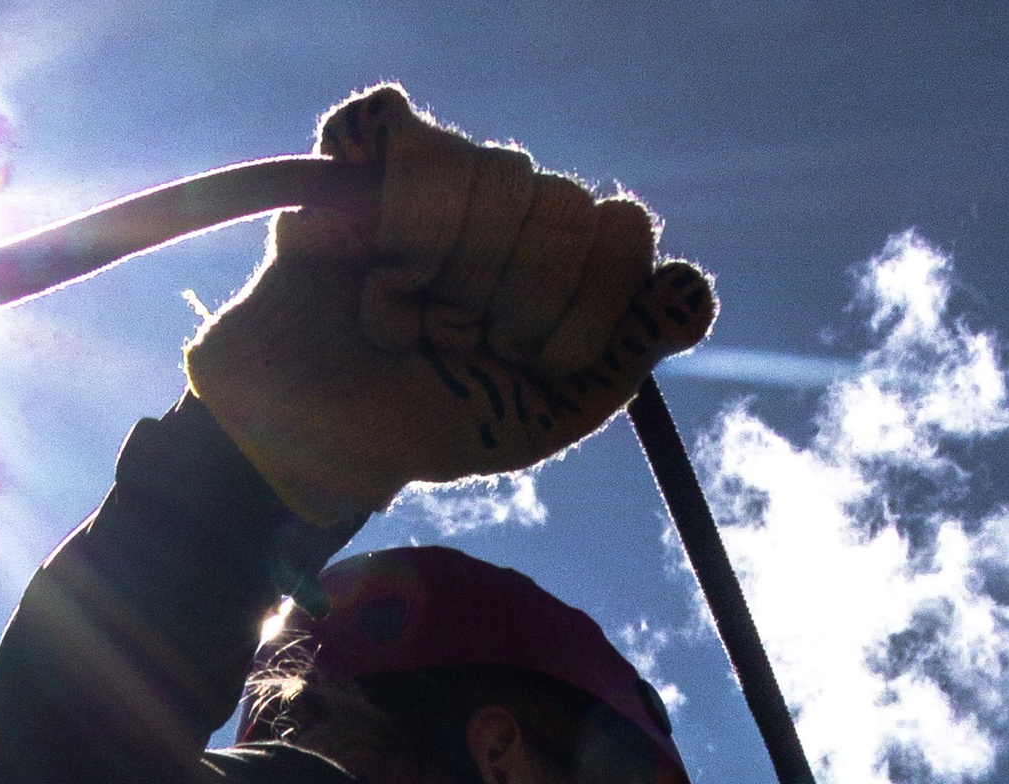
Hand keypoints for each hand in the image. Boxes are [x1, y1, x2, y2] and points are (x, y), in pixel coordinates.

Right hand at [186, 88, 715, 523]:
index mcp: (566, 262)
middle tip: (454, 340)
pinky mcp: (370, 152)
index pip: (620, 233)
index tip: (524, 357)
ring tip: (399, 314)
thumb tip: (694, 290)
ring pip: (482, 169)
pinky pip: (397, 126)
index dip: (575, 306)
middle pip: (556, 203)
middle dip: (503, 295)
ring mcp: (446, 173)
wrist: (314, 432)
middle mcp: (515, 208)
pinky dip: (377, 199)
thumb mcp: (542, 415)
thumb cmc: (426, 422)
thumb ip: (623, 354)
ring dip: (433, 268)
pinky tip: (359, 254)